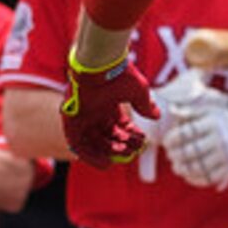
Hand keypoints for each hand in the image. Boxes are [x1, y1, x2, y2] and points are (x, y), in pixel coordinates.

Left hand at [61, 48, 158, 165]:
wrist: (100, 65)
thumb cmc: (119, 74)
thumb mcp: (138, 92)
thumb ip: (146, 105)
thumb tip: (156, 115)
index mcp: (107, 103)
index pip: (119, 126)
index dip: (130, 135)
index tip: (141, 141)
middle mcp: (94, 111)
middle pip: (107, 136)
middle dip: (121, 144)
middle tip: (132, 149)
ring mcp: (82, 116)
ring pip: (93, 142)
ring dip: (108, 151)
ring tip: (121, 155)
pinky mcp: (71, 120)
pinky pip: (77, 144)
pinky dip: (89, 155)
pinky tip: (106, 162)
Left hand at [164, 90, 227, 187]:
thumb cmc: (225, 119)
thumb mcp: (210, 111)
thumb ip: (190, 112)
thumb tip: (171, 111)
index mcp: (213, 123)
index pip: (186, 133)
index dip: (172, 139)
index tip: (166, 142)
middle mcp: (220, 139)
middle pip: (190, 151)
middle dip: (175, 155)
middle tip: (170, 156)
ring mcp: (226, 155)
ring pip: (198, 167)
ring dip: (183, 169)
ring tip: (176, 167)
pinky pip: (209, 178)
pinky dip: (196, 179)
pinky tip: (188, 176)